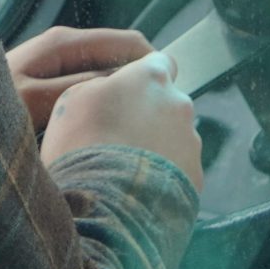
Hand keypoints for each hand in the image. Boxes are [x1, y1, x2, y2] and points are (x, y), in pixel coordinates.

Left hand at [7, 26, 154, 134]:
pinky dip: (100, 99)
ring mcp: (56, 62)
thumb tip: (127, 78)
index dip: (152, 64)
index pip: (128, 42)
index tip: (166, 95)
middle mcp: (64, 45)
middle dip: (137, 79)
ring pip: (103, 72)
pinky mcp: (49, 80)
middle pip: (118, 55)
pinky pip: (87, 84)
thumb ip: (81, 86)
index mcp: (65, 42)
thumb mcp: (36, 100)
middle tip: (148, 116)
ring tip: (127, 123)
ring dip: (118, 92)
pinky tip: (99, 124)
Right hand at [43, 50, 202, 187]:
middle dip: (148, 118)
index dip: (142, 80)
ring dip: (155, 149)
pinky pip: (178, 171)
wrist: (100, 204)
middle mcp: (180, 104)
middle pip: (168, 104)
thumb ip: (103, 85)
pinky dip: (161, 178)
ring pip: (174, 139)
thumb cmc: (80, 146)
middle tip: (116, 141)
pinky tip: (136, 191)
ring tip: (122, 172)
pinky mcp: (195, 176)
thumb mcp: (74, 99)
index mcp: (152, 77)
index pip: (160, 64)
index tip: (125, 96)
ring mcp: (191, 141)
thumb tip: (113, 89)